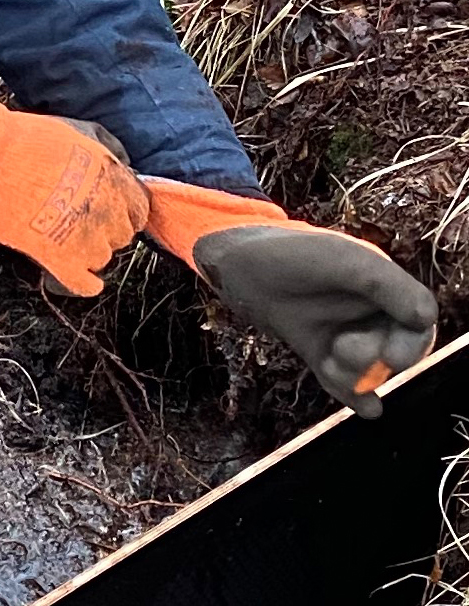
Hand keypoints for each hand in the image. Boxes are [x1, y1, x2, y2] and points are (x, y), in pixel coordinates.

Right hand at [0, 102, 148, 296]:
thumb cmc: (26, 138)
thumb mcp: (77, 130)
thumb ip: (107, 151)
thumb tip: (122, 166)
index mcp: (113, 176)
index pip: (140, 207)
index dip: (124, 207)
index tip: (109, 206)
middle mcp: (106, 210)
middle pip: (123, 235)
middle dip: (106, 228)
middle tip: (82, 218)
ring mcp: (85, 238)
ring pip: (103, 258)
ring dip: (89, 251)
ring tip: (66, 236)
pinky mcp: (58, 259)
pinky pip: (84, 284)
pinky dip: (82, 282)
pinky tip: (75, 273)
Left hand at [193, 223, 436, 418]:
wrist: (236, 265)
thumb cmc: (290, 254)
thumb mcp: (342, 260)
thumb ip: (385, 284)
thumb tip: (426, 317)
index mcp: (380, 283)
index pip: (417, 321)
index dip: (411, 344)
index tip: (390, 356)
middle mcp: (367, 309)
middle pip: (396, 350)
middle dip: (373, 358)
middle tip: (343, 349)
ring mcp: (343, 332)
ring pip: (369, 369)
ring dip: (356, 376)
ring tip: (329, 361)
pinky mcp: (320, 351)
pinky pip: (346, 381)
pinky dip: (357, 396)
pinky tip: (368, 409)